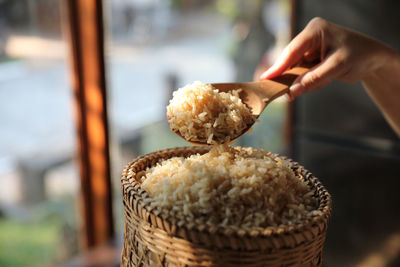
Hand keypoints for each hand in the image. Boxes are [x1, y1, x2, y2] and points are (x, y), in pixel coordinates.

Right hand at [260, 17, 393, 98]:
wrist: (372, 58)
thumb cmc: (358, 56)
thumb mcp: (337, 67)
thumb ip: (314, 78)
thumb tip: (292, 90)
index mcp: (315, 31)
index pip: (292, 50)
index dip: (278, 66)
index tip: (265, 78)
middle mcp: (310, 37)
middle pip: (291, 60)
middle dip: (292, 76)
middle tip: (286, 93)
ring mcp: (310, 47)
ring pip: (297, 69)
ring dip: (307, 80)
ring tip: (326, 80)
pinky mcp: (312, 58)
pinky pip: (304, 73)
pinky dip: (312, 81)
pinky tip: (327, 79)